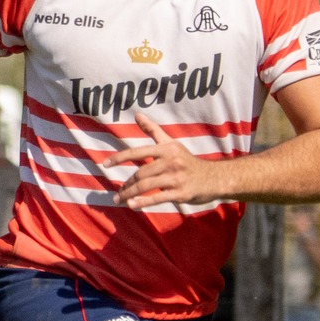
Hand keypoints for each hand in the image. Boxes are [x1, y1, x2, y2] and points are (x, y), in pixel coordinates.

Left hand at [107, 111, 227, 208]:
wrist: (214, 178)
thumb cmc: (187, 161)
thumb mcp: (172, 143)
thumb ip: (153, 130)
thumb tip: (137, 114)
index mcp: (167, 149)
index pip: (138, 152)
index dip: (120, 157)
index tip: (105, 164)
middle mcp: (172, 161)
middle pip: (141, 173)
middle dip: (127, 184)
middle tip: (117, 192)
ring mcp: (177, 178)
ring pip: (146, 186)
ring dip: (129, 194)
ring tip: (119, 199)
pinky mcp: (181, 193)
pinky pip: (158, 198)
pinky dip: (143, 203)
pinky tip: (131, 206)